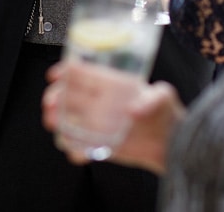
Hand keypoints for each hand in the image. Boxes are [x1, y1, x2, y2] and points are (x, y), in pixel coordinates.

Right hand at [42, 62, 182, 174]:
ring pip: (69, 119)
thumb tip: (134, 110)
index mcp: (111, 85)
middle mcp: (100, 102)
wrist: (173, 143)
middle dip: (55, 96)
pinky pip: (82, 146)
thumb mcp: (164, 97)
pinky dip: (75, 149)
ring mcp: (99, 123)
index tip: (56, 75)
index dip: (66, 71)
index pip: (83, 73)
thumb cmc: (167, 113)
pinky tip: (75, 151)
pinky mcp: (101, 144)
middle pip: (68, 95)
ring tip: (53, 122)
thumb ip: (153, 99)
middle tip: (50, 103)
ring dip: (57, 120)